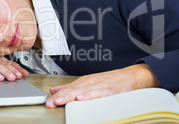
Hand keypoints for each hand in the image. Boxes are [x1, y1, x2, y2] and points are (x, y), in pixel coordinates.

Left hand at [45, 63, 160, 107]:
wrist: (131, 77)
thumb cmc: (111, 81)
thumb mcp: (88, 82)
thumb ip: (70, 87)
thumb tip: (54, 90)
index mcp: (83, 82)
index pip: (67, 89)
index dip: (56, 96)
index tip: (47, 102)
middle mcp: (89, 83)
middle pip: (72, 90)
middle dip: (60, 97)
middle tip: (50, 103)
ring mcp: (99, 86)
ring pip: (82, 91)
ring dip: (70, 96)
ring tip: (60, 101)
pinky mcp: (109, 90)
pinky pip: (98, 93)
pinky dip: (89, 95)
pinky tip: (81, 99)